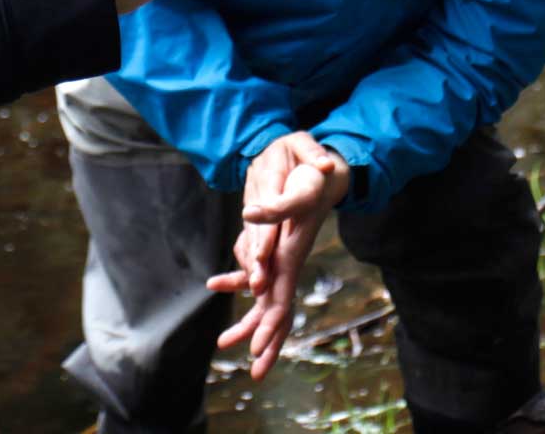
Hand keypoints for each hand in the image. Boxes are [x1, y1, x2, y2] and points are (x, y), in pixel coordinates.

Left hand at [206, 131, 350, 379]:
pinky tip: (217, 283)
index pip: (282, 301)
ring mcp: (283, 259)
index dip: (270, 328)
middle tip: (254, 372)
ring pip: (266, 300)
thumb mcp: (297, 191)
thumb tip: (249, 214)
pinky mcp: (277, 250)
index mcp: (292, 257)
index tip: (256, 351)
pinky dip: (238, 282)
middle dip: (266, 341)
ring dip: (249, 322)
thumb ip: (274, 208)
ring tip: (224, 341)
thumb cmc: (314, 181)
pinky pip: (257, 275)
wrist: (327, 172)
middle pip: (277, 311)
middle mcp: (288, 264)